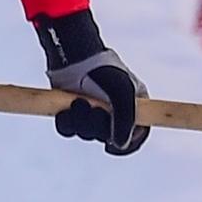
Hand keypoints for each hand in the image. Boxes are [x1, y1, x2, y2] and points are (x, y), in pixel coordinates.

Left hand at [35, 9, 148, 154]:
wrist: (74, 54)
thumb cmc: (104, 71)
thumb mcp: (122, 95)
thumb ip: (124, 122)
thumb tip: (117, 145)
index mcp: (135, 107)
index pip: (137, 136)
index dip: (125, 146)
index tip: (109, 146)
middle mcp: (114, 112)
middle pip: (107, 137)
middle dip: (95, 127)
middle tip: (91, 108)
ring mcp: (92, 111)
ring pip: (85, 133)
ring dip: (80, 121)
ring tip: (78, 101)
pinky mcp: (72, 110)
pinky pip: (68, 128)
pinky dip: (66, 122)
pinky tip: (65, 110)